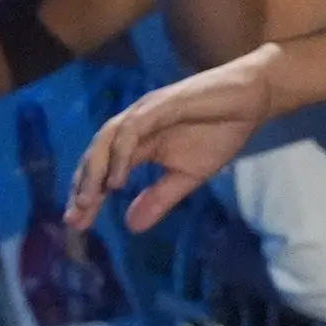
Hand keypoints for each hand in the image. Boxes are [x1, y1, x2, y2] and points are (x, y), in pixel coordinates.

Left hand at [64, 50, 289, 231]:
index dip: (89, 196)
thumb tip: (131, 227)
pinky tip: (118, 181)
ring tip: (88, 202)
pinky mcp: (158, 105)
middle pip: (96, 158)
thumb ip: (159, 198)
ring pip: (105, 142)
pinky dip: (120, 155)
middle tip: (74, 218)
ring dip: (94, 172)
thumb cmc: (219, 132)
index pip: (103, 172)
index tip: (77, 224)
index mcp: (135, 144)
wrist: (251, 98)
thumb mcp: (187, 176)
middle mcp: (131, 127)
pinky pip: (131, 131)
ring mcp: (142, 114)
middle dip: (82, 188)